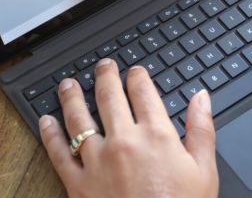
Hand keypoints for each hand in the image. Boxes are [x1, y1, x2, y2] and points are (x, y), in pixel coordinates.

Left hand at [39, 58, 218, 197]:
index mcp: (156, 135)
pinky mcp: (78, 184)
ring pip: (78, 118)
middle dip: (104, 76)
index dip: (137, 76)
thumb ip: (201, 129)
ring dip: (71, 96)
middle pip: (108, 96)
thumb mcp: (204, 170)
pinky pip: (59, 153)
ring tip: (68, 84)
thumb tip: (201, 97)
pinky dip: (50, 134)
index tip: (134, 72)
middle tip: (102, 66)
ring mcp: (98, 162)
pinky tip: (46, 121)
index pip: (142, 92)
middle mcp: (124, 142)